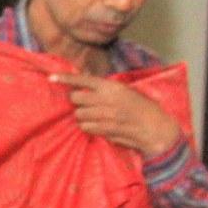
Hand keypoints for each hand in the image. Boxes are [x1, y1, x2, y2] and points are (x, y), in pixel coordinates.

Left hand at [50, 72, 180, 158]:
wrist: (156, 127)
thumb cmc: (141, 108)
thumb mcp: (125, 92)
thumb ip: (105, 90)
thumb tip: (84, 87)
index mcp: (112, 87)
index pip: (84, 80)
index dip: (66, 78)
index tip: (51, 77)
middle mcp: (107, 99)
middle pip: (75, 98)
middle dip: (76, 102)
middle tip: (85, 105)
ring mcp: (106, 115)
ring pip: (79, 115)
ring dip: (83, 117)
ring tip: (96, 117)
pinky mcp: (106, 129)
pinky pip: (86, 127)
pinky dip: (89, 127)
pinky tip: (100, 126)